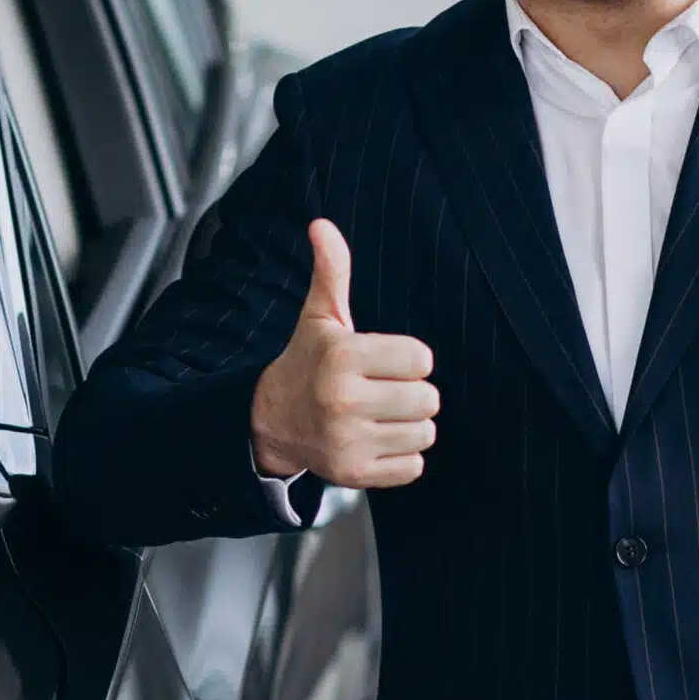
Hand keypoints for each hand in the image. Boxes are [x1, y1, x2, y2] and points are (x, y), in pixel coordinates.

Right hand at [251, 219, 438, 488]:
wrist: (269, 422)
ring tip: (380, 416)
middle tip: (382, 391)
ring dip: (410, 425)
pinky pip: (414, 467)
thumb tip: (322, 224)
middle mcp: (343, 401)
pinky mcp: (354, 474)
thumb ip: (331, 271)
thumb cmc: (307, 363)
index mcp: (342, 357)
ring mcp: (348, 442)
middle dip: (412, 393)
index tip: (384, 362)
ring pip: (425, 433)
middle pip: (428, 399)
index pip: (422, 359)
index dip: (409, 359)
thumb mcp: (319, 317)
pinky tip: (376, 441)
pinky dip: (402, 457)